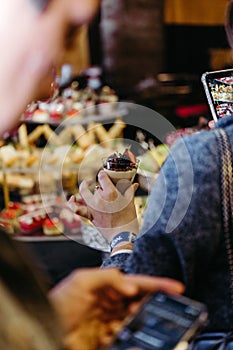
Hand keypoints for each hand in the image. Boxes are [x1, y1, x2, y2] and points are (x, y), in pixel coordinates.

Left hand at [49, 268, 183, 349]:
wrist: (43, 331)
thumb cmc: (57, 303)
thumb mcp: (81, 281)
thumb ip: (108, 277)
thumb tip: (131, 285)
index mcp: (108, 286)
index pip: (138, 282)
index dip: (157, 284)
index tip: (176, 287)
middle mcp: (112, 303)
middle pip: (142, 302)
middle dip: (155, 304)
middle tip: (169, 307)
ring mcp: (111, 323)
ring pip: (137, 322)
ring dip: (144, 323)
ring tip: (148, 323)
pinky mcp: (109, 340)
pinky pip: (128, 339)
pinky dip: (134, 339)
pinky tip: (129, 338)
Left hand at [78, 170, 138, 241]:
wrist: (123, 234)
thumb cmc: (129, 217)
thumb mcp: (130, 201)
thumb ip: (130, 190)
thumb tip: (134, 183)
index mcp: (110, 192)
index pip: (102, 176)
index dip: (103, 174)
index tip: (104, 174)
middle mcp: (99, 198)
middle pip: (94, 186)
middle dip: (97, 184)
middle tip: (100, 185)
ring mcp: (92, 207)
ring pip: (84, 193)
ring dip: (85, 188)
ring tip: (87, 185)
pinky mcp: (89, 215)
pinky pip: (76, 209)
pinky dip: (72, 203)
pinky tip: (72, 198)